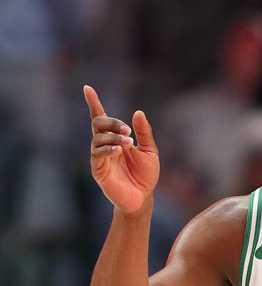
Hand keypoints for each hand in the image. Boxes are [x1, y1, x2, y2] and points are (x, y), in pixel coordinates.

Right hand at [85, 85, 159, 214]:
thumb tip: (138, 112)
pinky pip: (98, 155)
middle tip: (128, 131)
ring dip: (113, 137)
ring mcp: (100, 158)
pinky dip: (108, 149)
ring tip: (129, 142)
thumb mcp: (149, 150)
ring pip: (98, 138)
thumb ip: (144, 132)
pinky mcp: (98, 170)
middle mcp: (105, 146)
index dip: (94, 103)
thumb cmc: (145, 175)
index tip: (87, 88)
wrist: (143, 197)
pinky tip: (120, 149)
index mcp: (116, 139)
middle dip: (112, 122)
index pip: (101, 118)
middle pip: (98, 124)